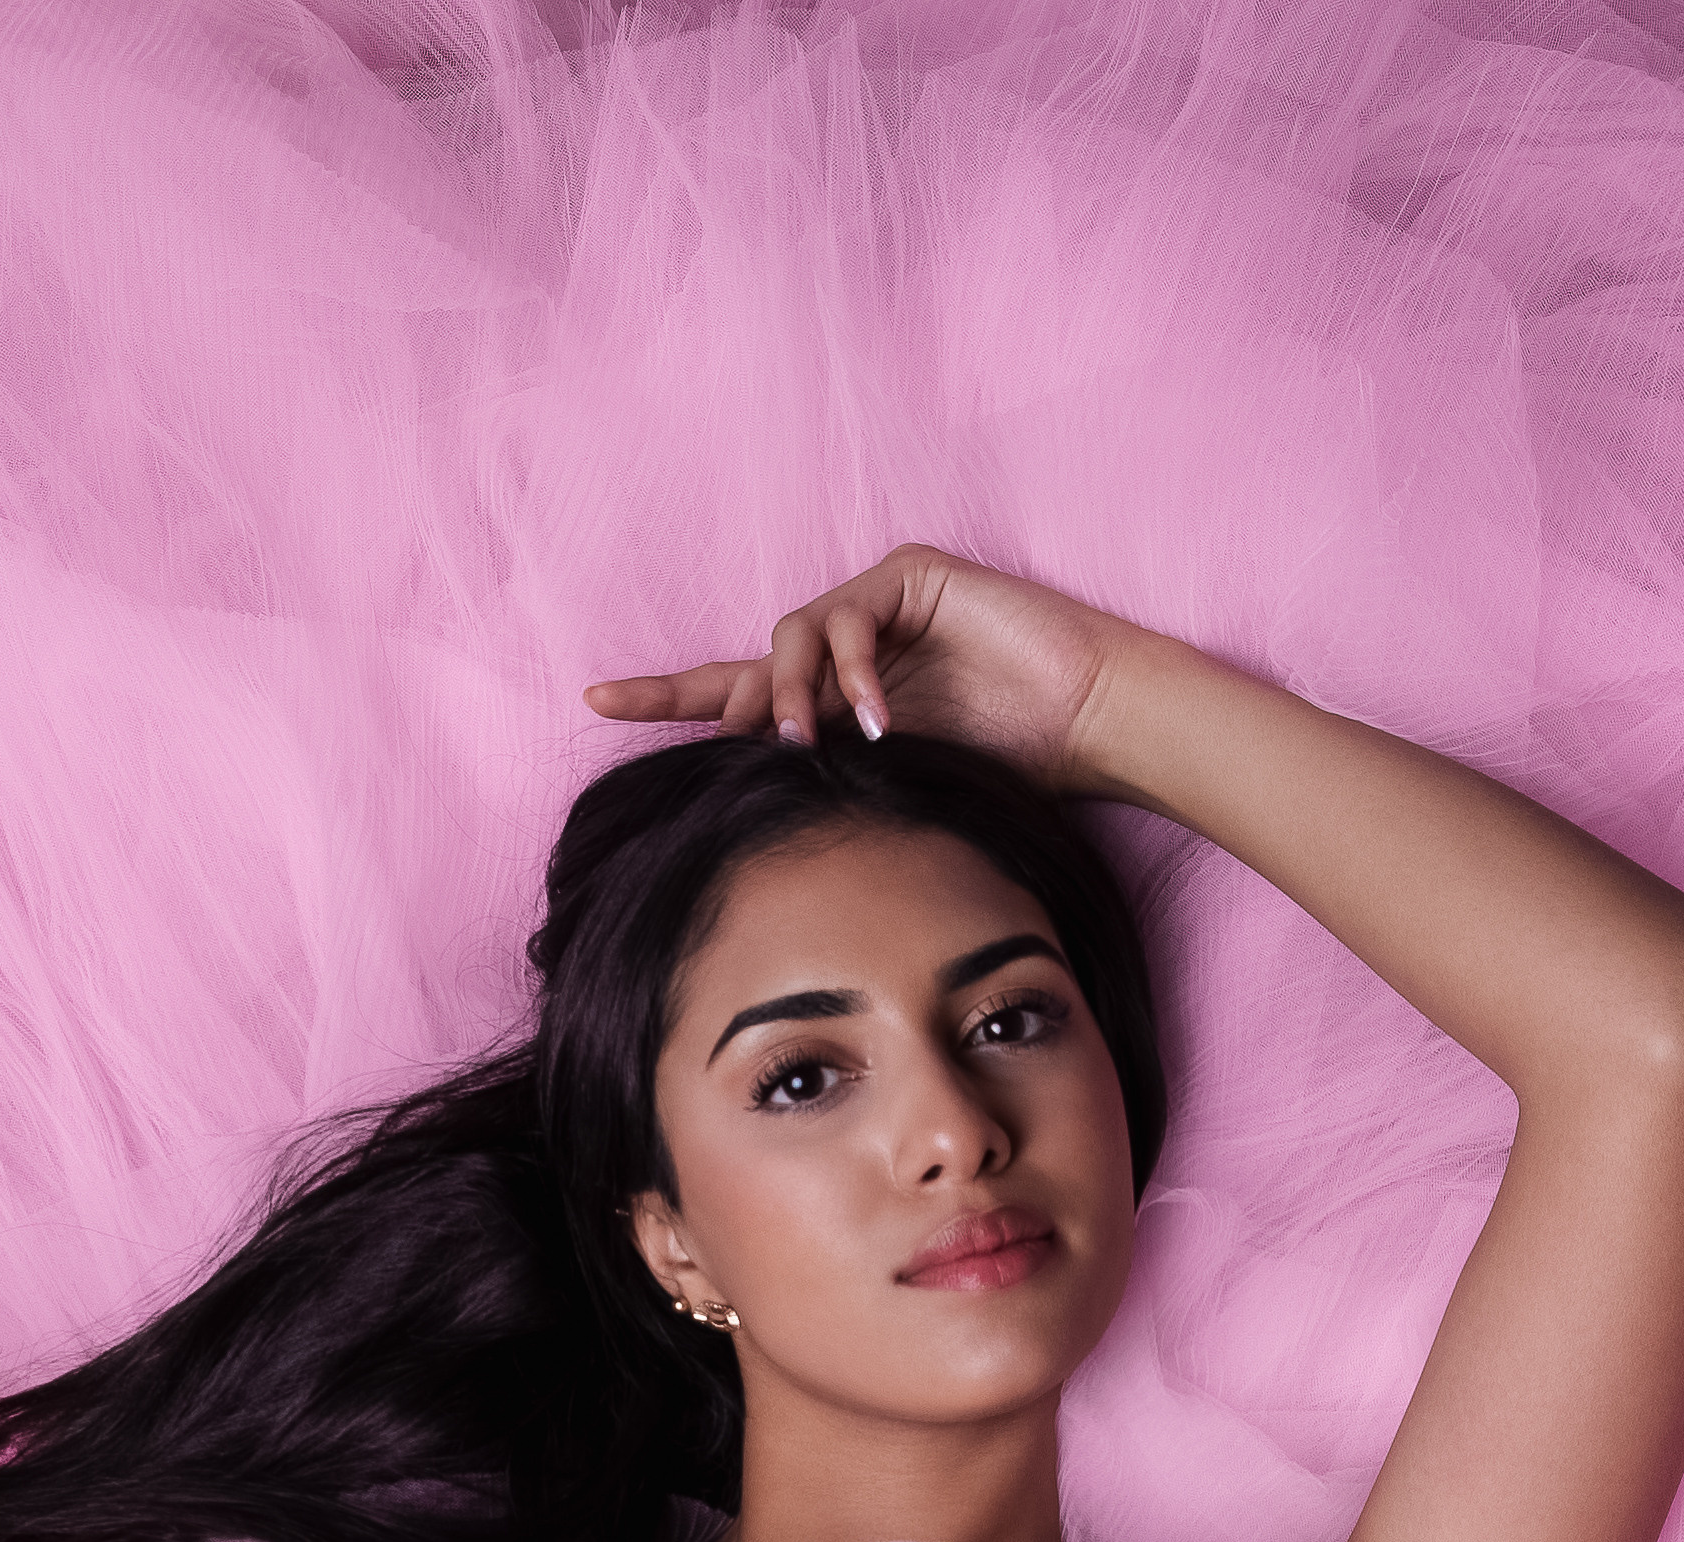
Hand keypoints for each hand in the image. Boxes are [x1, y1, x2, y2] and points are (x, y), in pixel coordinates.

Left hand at [583, 543, 1136, 796]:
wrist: (1088, 723)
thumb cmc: (1014, 772)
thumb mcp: (901, 796)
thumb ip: (833, 791)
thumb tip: (759, 821)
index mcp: (836, 704)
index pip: (739, 698)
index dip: (669, 699)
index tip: (595, 701)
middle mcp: (847, 650)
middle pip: (744, 662)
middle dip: (685, 691)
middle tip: (631, 712)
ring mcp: (875, 608)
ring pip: (790, 638)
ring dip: (789, 694)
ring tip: (804, 744)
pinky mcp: (908, 577)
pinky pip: (849, 617)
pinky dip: (852, 670)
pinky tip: (878, 720)